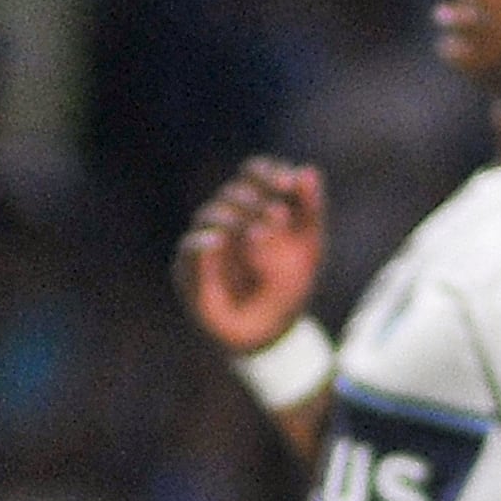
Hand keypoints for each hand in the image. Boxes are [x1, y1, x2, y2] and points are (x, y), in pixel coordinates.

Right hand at [175, 156, 325, 356]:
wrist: (272, 330)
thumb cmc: (289, 283)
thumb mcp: (309, 246)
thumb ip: (311, 209)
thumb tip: (307, 170)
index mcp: (255, 206)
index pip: (253, 174)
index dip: (266, 173)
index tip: (286, 184)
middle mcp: (227, 218)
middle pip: (233, 193)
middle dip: (256, 201)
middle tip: (279, 216)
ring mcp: (207, 243)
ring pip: (211, 215)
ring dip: (235, 219)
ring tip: (260, 235)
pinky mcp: (190, 270)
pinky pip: (190, 249)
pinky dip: (202, 243)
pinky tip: (218, 242)